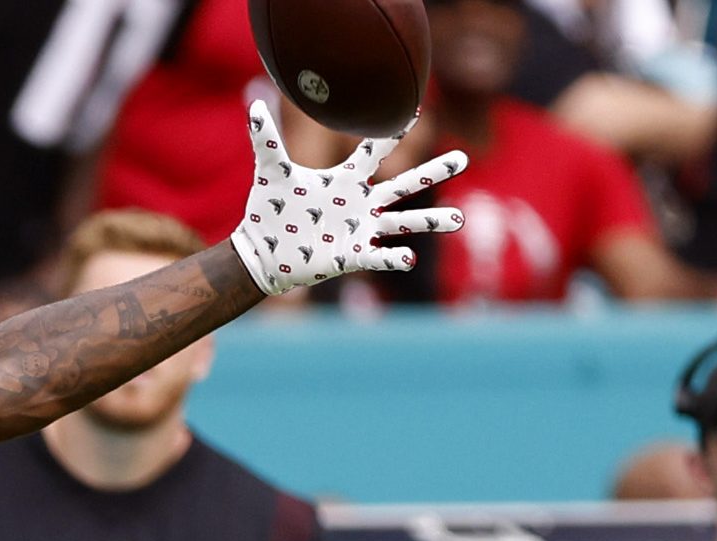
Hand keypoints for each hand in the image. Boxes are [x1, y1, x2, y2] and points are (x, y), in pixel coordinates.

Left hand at [231, 101, 468, 294]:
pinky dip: (394, 258)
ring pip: (404, 222)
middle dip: (434, 172)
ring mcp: (360, 229)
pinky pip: (379, 256)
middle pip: (404, 183)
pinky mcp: (352, 255)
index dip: (392, 133)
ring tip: (459, 219)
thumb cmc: (269, 211)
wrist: (262, 250)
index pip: (375, 150)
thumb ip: (266, 139)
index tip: (414, 111)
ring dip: (431, 221)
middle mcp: (361, 202)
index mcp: (346, 179)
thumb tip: (252, 106)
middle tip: (464, 159)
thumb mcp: (270, 172)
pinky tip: (409, 257)